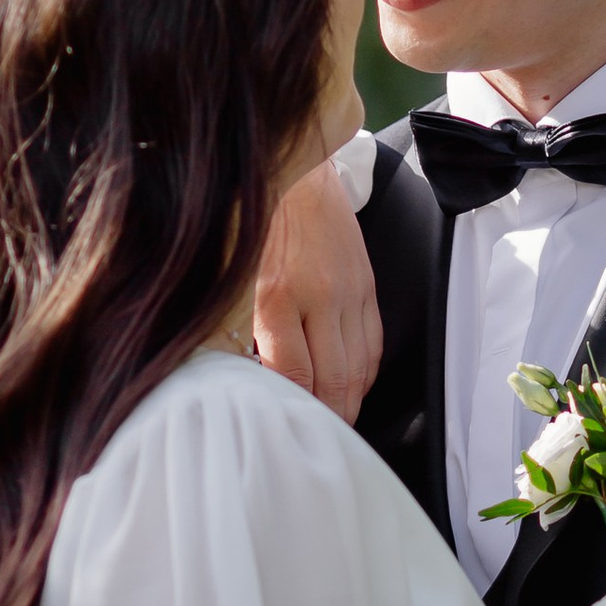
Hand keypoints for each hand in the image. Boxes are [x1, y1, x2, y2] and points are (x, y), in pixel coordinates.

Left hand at [254, 155, 381, 423]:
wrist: (295, 167)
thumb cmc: (251, 219)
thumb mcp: (231, 275)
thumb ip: (240, 328)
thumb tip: (248, 375)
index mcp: (279, 295)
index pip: (293, 375)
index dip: (292, 409)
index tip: (282, 425)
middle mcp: (321, 297)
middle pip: (334, 381)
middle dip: (327, 419)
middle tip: (314, 439)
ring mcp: (350, 292)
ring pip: (360, 369)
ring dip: (348, 401)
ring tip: (332, 420)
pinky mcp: (366, 285)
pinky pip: (373, 344)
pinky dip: (364, 374)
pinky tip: (350, 386)